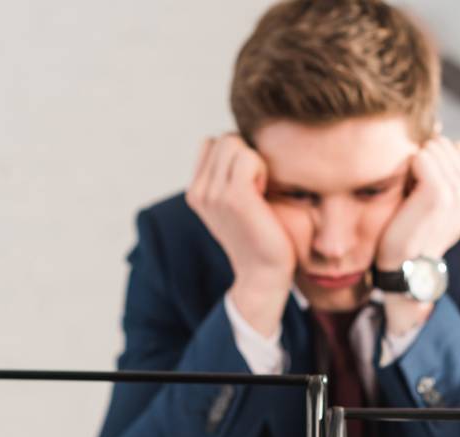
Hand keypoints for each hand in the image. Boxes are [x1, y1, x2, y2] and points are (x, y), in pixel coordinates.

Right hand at [186, 134, 294, 336]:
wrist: (263, 274)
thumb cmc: (259, 237)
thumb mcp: (233, 206)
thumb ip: (226, 178)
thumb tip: (237, 144)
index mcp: (195, 192)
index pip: (211, 143)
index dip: (235, 154)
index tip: (248, 182)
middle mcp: (199, 192)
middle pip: (222, 139)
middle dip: (244, 153)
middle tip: (256, 185)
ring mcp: (213, 194)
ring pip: (232, 142)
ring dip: (253, 159)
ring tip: (259, 189)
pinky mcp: (233, 197)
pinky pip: (247, 157)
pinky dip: (260, 167)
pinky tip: (264, 192)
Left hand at [377, 137, 459, 334]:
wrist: (405, 265)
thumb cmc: (414, 229)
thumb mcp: (439, 197)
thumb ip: (445, 166)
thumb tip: (437, 123)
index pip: (455, 147)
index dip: (433, 161)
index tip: (423, 191)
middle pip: (443, 144)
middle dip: (423, 161)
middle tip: (414, 195)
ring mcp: (459, 192)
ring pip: (432, 148)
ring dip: (413, 167)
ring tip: (410, 197)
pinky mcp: (439, 193)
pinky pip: (420, 157)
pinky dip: (407, 170)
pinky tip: (405, 194)